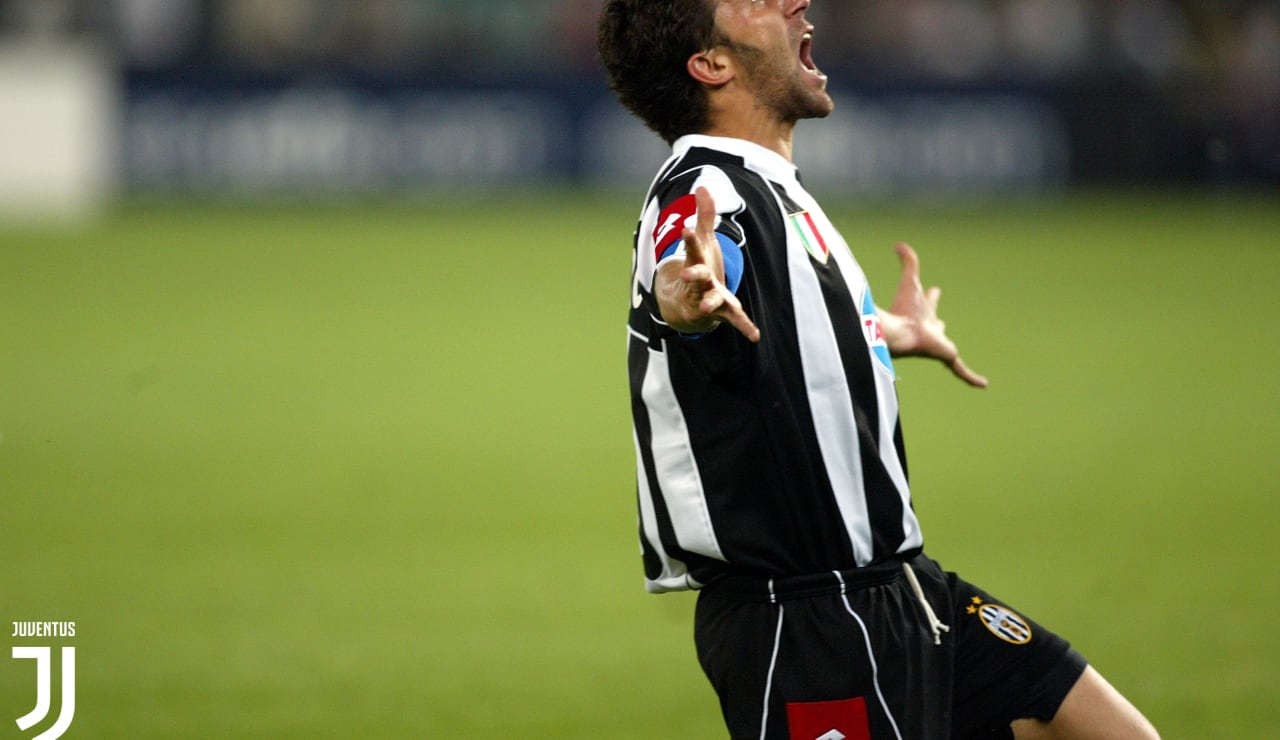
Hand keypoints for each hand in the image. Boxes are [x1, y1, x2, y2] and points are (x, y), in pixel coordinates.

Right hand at [655, 187, 759, 341]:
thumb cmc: (698, 268)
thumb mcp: (702, 241)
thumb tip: (703, 186)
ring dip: (710, 303)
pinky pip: (735, 320)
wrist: (687, 306)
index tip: (684, 229)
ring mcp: (710, 299)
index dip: (689, 239)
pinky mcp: (723, 312)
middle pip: (697, 277)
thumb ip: (705, 215)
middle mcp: (701, 282)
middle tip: (687, 273)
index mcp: (697, 263)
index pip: (692, 248)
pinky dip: (745, 327)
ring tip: (706, 307)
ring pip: (710, 300)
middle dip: (693, 274)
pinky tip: (755, 336)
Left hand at [882, 242, 987, 387]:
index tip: (935, 289)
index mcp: (921, 314)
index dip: (930, 296)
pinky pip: (961, 371)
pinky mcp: (946, 357)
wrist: (899, 335)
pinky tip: (984, 385)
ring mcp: (938, 346)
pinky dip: (972, 378)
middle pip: (937, 325)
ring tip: (954, 357)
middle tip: (940, 321)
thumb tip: (899, 243)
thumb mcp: (910, 281)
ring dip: (950, 354)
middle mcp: (930, 330)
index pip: (928, 303)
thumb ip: (907, 262)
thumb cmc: (902, 310)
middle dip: (937, 322)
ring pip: (946, 350)